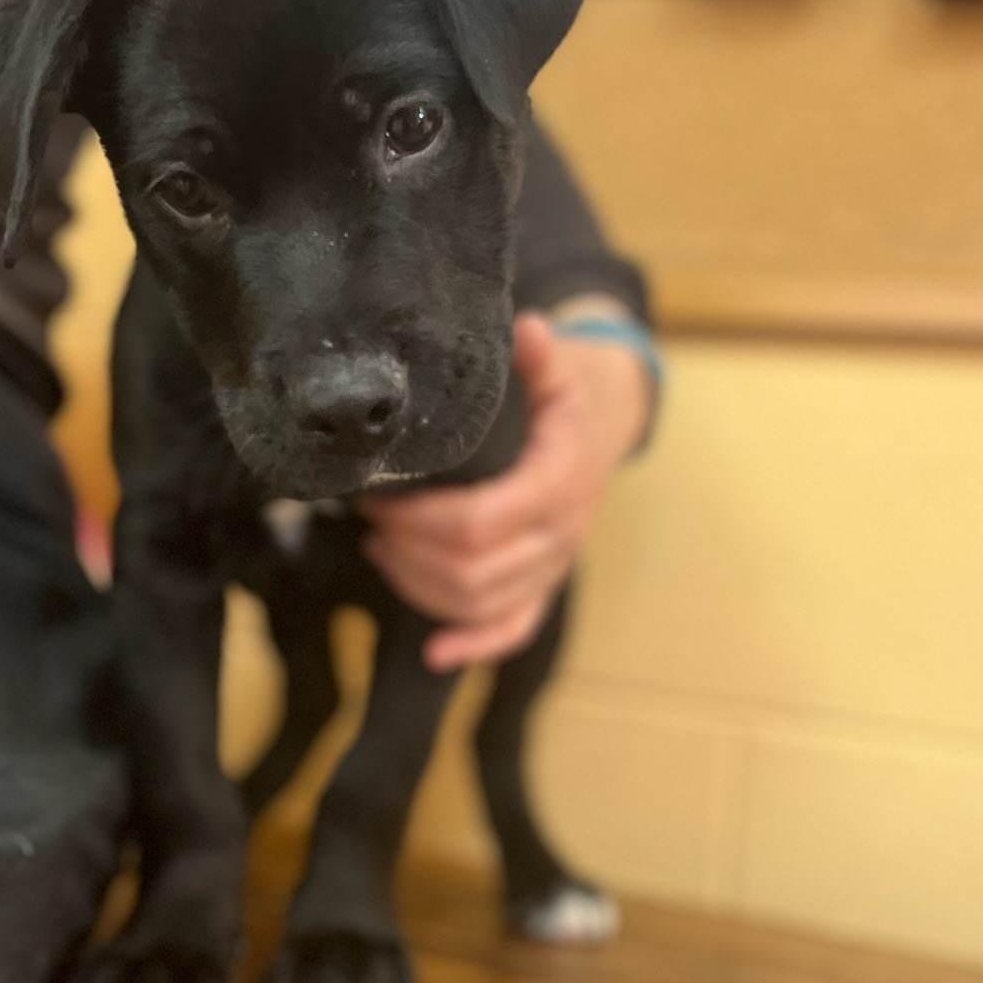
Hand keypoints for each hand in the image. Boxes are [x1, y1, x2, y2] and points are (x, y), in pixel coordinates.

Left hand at [358, 312, 651, 671]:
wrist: (613, 416)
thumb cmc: (575, 387)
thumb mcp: (562, 362)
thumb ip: (540, 353)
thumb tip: (525, 329)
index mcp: (560, 482)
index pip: (479, 524)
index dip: (418, 519)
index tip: (377, 493)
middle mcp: (561, 534)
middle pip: (472, 571)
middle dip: (408, 550)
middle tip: (370, 514)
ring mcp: (555, 564)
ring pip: (480, 603)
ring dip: (420, 585)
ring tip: (382, 546)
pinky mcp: (547, 581)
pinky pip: (515, 627)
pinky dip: (474, 644)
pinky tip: (434, 653)